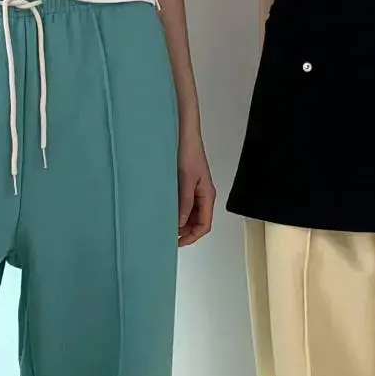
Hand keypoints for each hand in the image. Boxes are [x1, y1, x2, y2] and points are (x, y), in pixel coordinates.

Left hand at [178, 132, 215, 247]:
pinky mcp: (187, 185)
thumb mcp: (186, 179)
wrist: (184, 133)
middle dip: (187, 232)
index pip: (204, 224)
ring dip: (182, 223)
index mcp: (207, 195)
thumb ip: (185, 202)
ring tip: (168, 227)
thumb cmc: (189, 151)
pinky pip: (185, 205)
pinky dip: (178, 212)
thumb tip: (181, 223)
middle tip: (170, 237)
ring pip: (191, 215)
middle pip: (199, 222)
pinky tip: (167, 213)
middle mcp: (203, 195)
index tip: (178, 242)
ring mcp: (195, 191)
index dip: (193, 236)